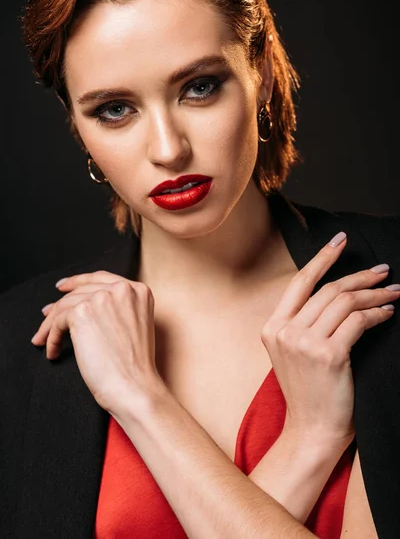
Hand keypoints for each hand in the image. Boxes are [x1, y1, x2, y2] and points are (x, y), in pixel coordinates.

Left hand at [31, 271, 163, 414]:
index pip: (102, 279)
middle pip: (81, 291)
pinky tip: (53, 350)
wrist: (134, 386)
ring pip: (65, 305)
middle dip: (61, 304)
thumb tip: (81, 303)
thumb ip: (118, 308)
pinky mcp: (82, 312)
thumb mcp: (135, 325)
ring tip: (44, 339)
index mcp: (139, 290)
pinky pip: (58, 321)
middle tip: (46, 314)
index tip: (64, 287)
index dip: (80, 281)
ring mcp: (102, 298)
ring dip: (51, 324)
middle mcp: (122, 289)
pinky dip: (51, 337)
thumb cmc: (135, 366)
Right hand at [260, 232, 398, 449]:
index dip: (322, 258)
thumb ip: (305, 322)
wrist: (311, 429)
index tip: (340, 241)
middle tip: (382, 270)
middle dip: (359, 276)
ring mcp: (305, 343)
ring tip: (392, 291)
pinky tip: (388, 313)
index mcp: (272, 327)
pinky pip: (359, 321)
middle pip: (328, 289)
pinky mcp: (329, 355)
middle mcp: (285, 331)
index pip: (300, 282)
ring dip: (373, 293)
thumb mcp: (293, 352)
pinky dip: (377, 313)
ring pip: (345, 302)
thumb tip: (339, 292)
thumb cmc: (308, 391)